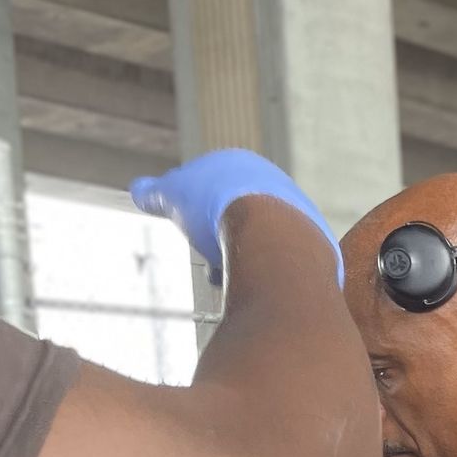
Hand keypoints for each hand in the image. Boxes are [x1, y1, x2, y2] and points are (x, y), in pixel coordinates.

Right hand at [130, 149, 340, 287]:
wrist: (272, 239)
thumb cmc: (219, 212)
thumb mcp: (173, 197)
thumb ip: (156, 193)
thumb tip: (139, 190)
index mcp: (245, 167)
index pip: (215, 188)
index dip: (197, 212)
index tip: (191, 231)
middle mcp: (279, 187)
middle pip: (242, 218)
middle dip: (222, 241)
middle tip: (211, 262)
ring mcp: (302, 217)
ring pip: (266, 243)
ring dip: (245, 261)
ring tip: (231, 280)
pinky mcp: (317, 249)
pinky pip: (285, 265)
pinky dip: (268, 276)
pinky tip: (258, 289)